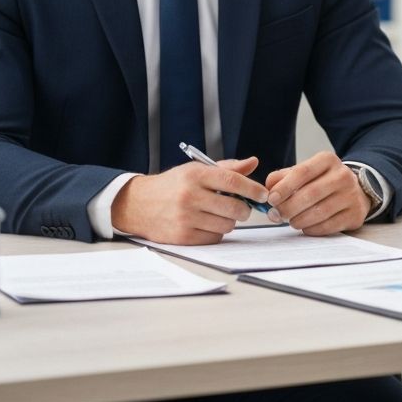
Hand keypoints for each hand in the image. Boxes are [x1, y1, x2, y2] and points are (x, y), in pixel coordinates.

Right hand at [112, 157, 266, 244]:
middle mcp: (190, 195)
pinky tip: (207, 224)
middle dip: (244, 209)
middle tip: (241, 208)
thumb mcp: (196, 170)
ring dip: (229, 222)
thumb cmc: (172, 185)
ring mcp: (185, 217)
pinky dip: (215, 233)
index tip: (263, 195)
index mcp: (196, 175)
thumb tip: (253, 163)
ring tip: (218, 214)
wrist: (138, 204)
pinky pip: (214, 238)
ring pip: (226, 225)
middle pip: (234, 207)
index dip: (253, 189)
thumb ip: (227, 169)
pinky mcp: (182, 237)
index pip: (233, 181)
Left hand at [265, 151, 371, 234]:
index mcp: (327, 160)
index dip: (284, 187)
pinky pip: (328, 226)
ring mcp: (351, 195)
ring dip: (298, 220)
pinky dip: (312, 229)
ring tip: (290, 221)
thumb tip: (268, 190)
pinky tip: (305, 226)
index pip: (302, 171)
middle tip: (277, 215)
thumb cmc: (322, 182)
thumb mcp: (305, 172)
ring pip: (319, 212)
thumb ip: (283, 178)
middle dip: (288, 207)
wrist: (355, 190)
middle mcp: (342, 175)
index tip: (271, 199)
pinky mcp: (355, 214)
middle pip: (310, 193)